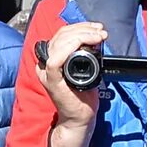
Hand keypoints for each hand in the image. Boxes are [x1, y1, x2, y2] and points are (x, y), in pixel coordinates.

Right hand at [40, 20, 106, 146]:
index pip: (61, 35)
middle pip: (60, 36)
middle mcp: (45, 63)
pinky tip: (85, 43)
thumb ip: (82, 55)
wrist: (79, 119)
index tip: (96, 28)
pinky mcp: (51, 81)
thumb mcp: (84, 70)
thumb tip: (93, 38)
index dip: (79, 27)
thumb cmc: (81, 97)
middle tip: (100, 31)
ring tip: (98, 36)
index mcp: (52, 59)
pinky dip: (70, 47)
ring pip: (58, 43)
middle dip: (83, 29)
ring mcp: (46, 72)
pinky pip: (55, 60)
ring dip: (81, 35)